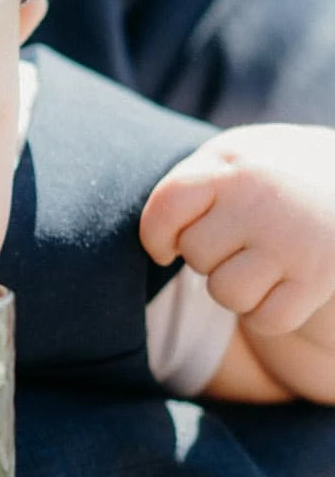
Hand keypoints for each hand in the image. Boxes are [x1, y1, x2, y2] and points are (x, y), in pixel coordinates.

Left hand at [141, 125, 334, 345]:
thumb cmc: (277, 175)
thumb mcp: (237, 156)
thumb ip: (193, 184)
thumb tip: (157, 239)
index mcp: (233, 164)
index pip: (168, 207)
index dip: (157, 236)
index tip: (167, 246)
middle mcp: (262, 199)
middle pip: (196, 254)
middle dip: (212, 255)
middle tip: (244, 239)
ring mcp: (292, 240)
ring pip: (227, 292)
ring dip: (238, 288)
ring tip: (263, 262)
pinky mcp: (318, 277)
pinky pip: (266, 320)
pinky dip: (270, 314)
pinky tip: (286, 285)